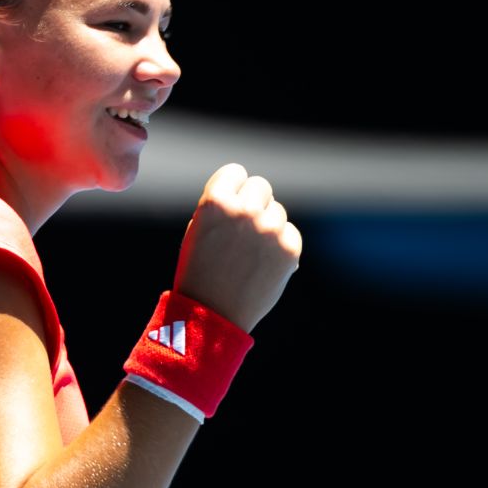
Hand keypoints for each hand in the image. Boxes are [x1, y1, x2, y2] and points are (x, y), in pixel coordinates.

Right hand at [172, 163, 302, 333]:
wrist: (212, 314)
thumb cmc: (199, 270)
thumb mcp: (198, 229)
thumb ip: (222, 204)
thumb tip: (248, 191)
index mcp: (215, 202)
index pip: (236, 172)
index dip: (232, 189)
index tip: (229, 206)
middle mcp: (244, 211)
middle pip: (261, 186)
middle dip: (253, 203)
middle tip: (242, 229)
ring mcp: (269, 230)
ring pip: (277, 211)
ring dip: (266, 225)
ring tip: (248, 253)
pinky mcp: (289, 249)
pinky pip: (290, 232)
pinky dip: (280, 245)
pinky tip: (262, 263)